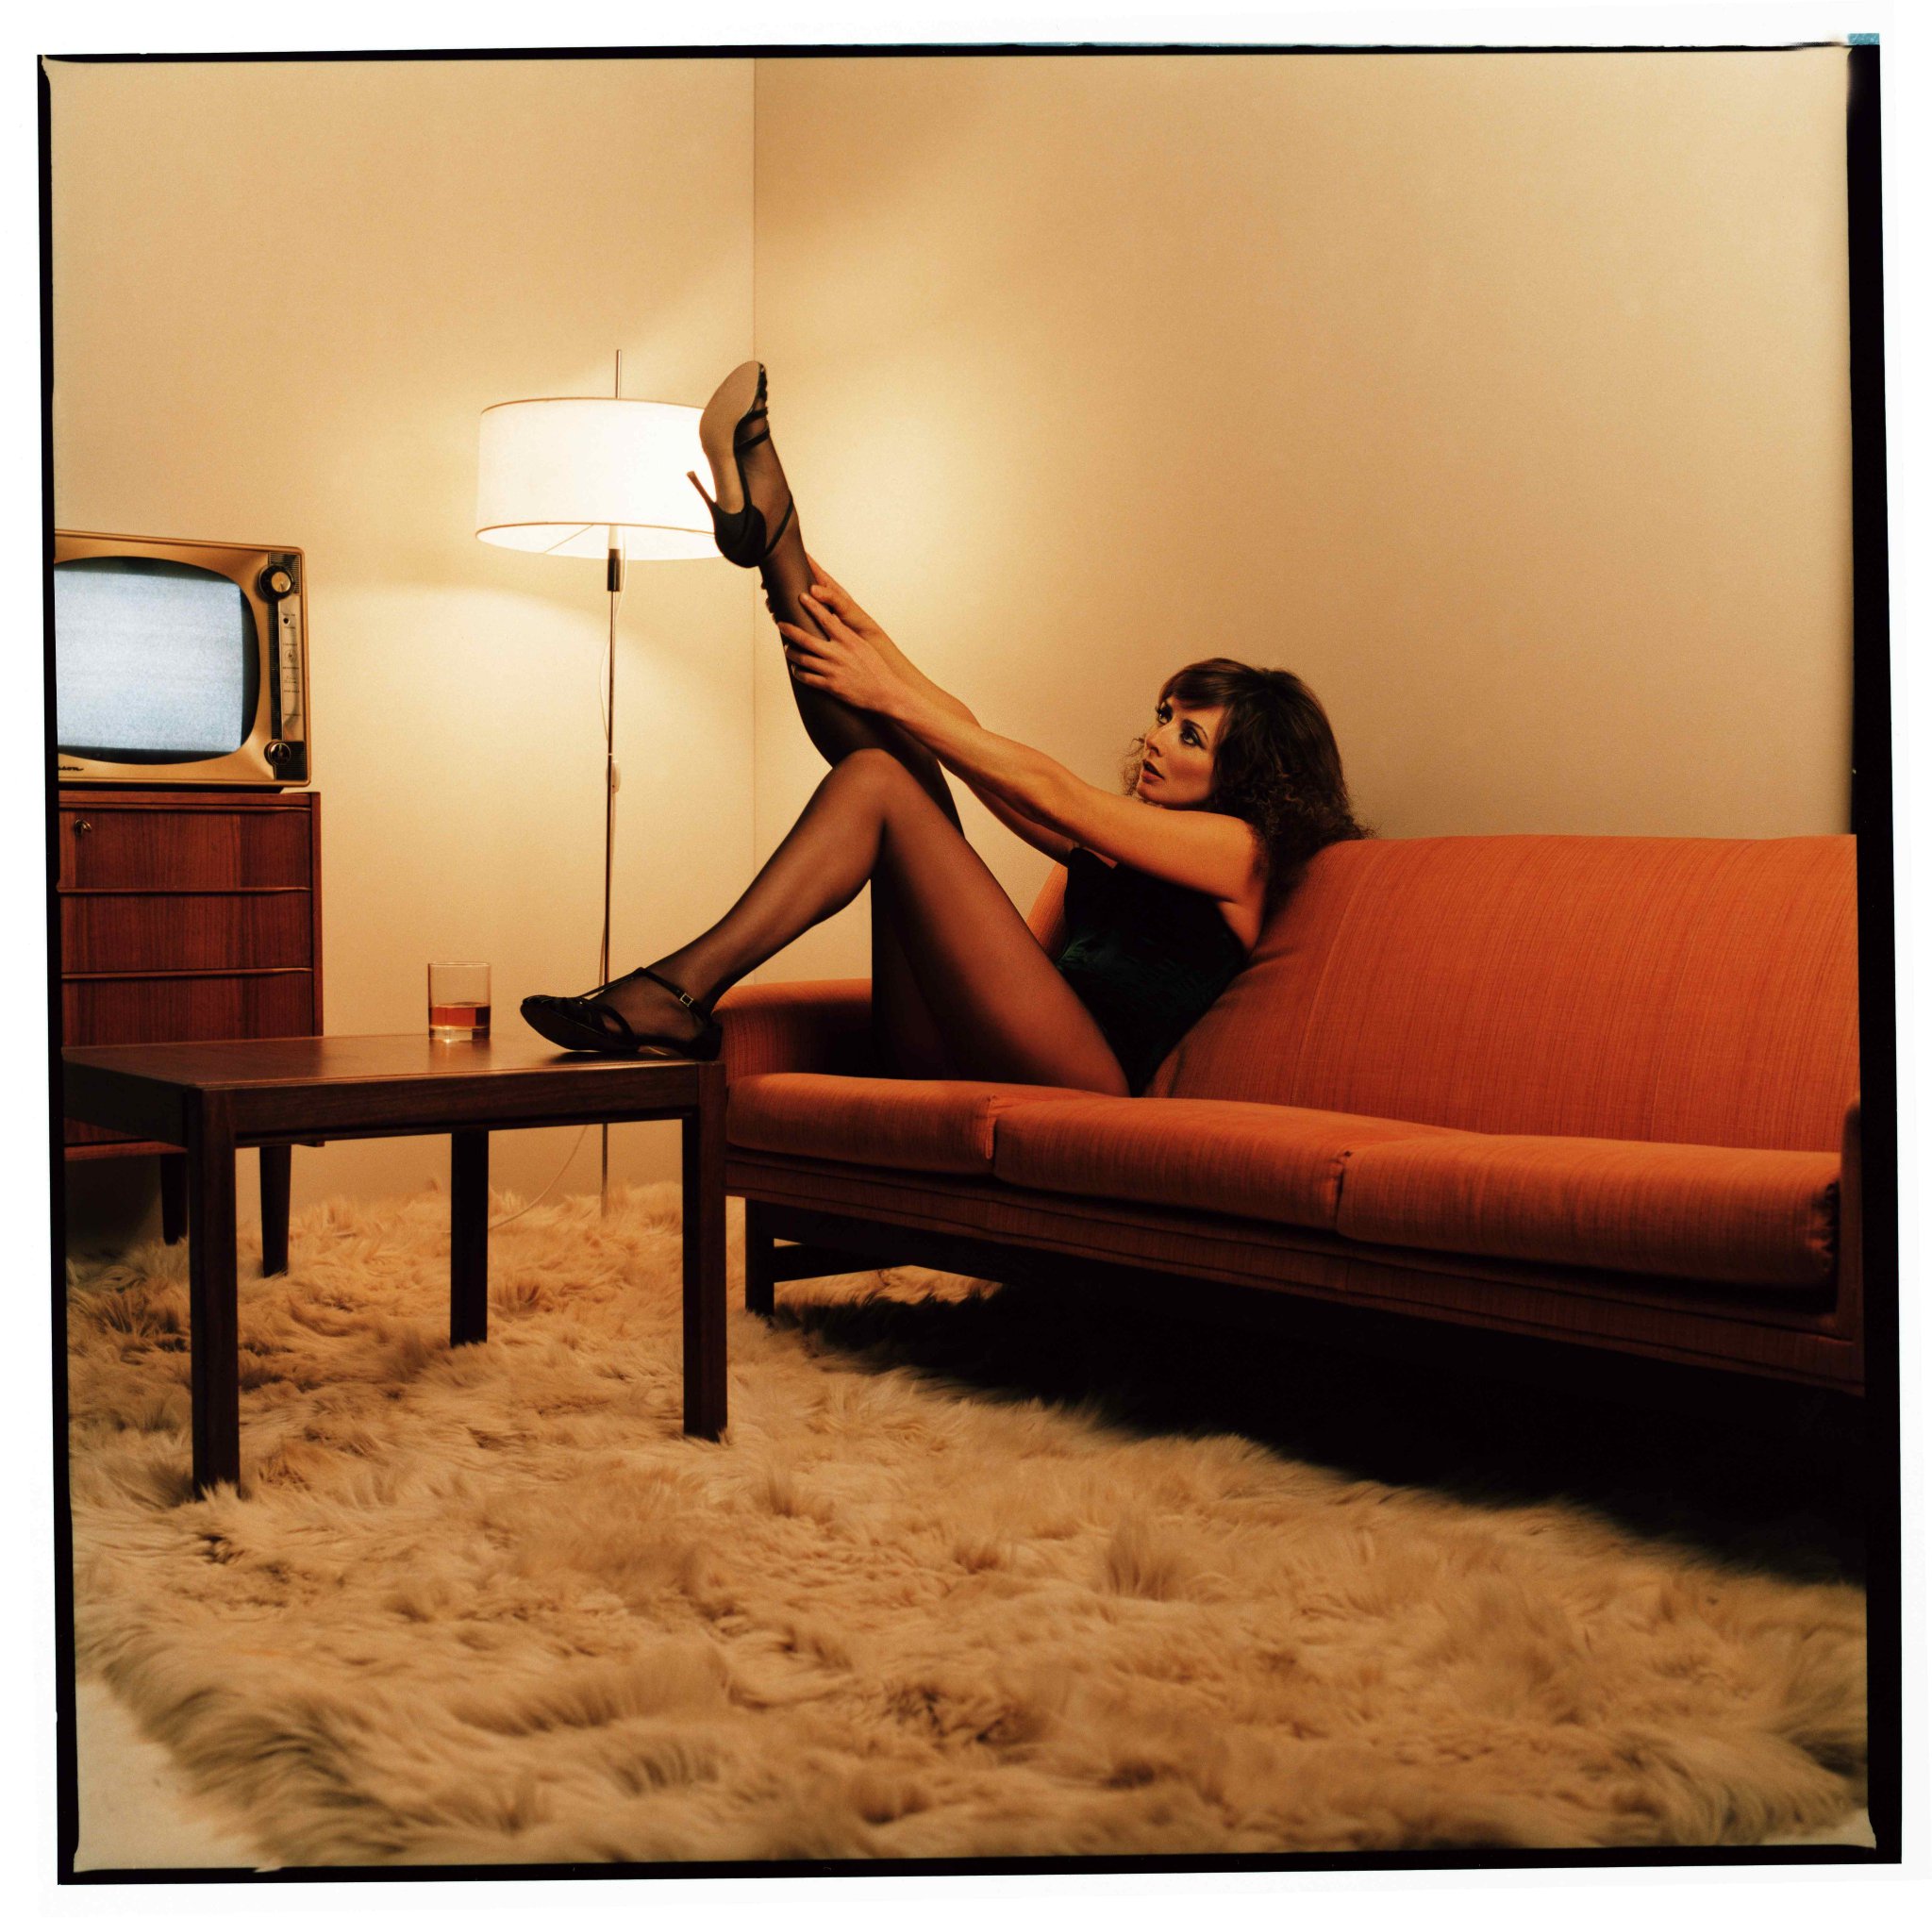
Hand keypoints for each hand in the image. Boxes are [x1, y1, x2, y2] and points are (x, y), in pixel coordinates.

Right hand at [761, 557, 887, 647]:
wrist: (863, 642)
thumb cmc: (858, 621)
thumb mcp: (846, 607)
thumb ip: (831, 597)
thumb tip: (813, 590)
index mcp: (828, 587)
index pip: (811, 567)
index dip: (798, 559)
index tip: (784, 553)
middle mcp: (819, 596)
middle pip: (797, 583)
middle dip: (782, 583)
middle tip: (768, 585)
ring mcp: (815, 608)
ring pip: (794, 600)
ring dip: (781, 600)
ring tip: (771, 604)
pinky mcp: (813, 621)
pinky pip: (796, 614)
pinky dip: (786, 614)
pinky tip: (778, 617)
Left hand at [777, 593, 907, 718]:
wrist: (885, 692)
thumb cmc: (875, 667)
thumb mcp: (863, 645)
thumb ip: (846, 634)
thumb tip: (833, 620)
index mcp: (848, 640)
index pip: (826, 619)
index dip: (812, 606)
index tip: (801, 596)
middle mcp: (838, 654)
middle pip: (806, 638)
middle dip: (790, 629)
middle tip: (780, 623)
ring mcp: (832, 670)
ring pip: (802, 659)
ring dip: (791, 652)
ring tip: (788, 648)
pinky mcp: (830, 686)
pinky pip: (807, 678)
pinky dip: (798, 672)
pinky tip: (796, 669)